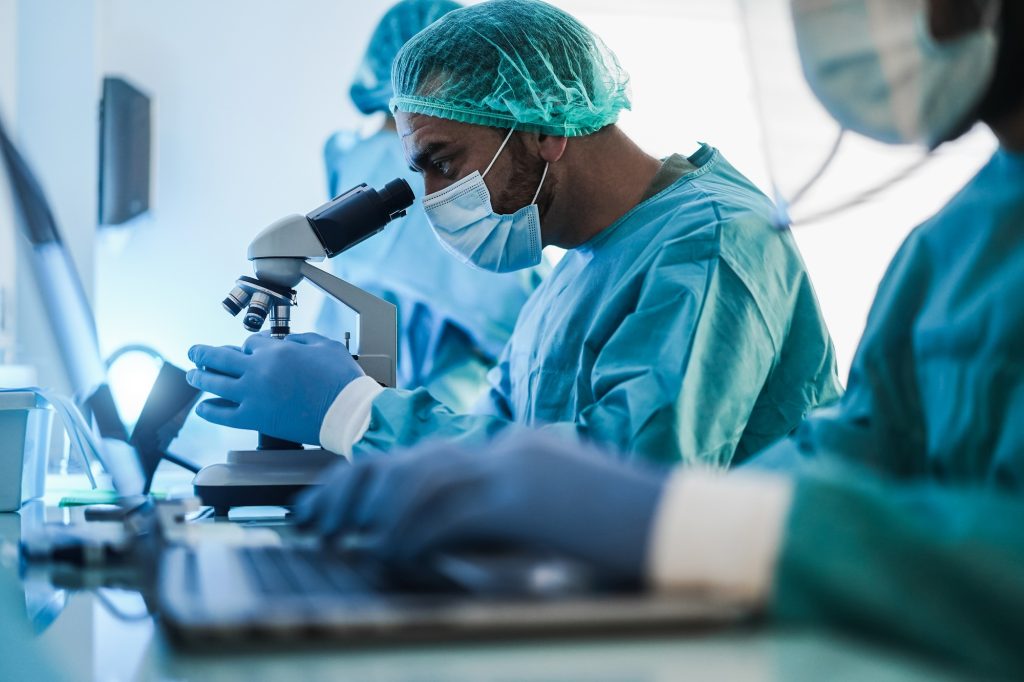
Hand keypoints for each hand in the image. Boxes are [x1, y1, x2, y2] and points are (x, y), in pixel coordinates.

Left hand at [186, 332, 363, 444]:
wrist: (347, 412)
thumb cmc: (342, 379)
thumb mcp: (325, 345)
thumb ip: (301, 339)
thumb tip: (285, 341)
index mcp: (277, 350)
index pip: (250, 343)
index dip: (247, 347)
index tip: (247, 351)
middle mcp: (258, 370)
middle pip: (220, 358)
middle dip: (203, 353)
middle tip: (194, 352)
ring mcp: (253, 395)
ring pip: (214, 383)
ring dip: (199, 378)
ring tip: (191, 375)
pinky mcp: (255, 419)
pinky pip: (222, 414)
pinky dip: (209, 410)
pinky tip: (203, 407)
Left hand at [294, 431, 667, 584]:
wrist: (686, 524)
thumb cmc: (633, 532)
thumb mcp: (561, 520)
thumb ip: (515, 520)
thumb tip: (468, 539)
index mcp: (520, 449)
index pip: (432, 457)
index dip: (377, 479)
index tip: (339, 503)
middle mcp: (511, 449)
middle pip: (411, 459)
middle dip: (351, 486)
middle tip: (307, 514)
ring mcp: (517, 467)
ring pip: (416, 479)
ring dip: (363, 509)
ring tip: (325, 534)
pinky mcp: (522, 496)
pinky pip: (445, 514)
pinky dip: (405, 536)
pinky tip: (381, 556)